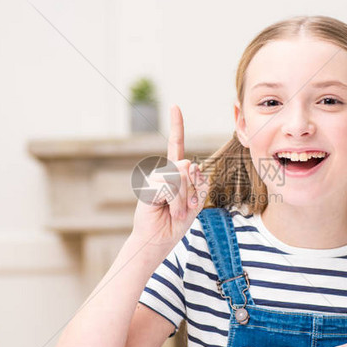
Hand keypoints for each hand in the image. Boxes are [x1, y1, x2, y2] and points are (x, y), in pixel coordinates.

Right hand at [131, 105, 209, 249]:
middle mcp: (164, 172)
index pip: (175, 146)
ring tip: (176, 212)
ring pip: (181, 177)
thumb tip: (187, 163)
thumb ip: (197, 183)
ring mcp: (155, 178)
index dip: (176, 126)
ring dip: (184, 200)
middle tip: (186, 209)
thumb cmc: (176, 222)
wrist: (158, 240)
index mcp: (175, 173)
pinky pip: (171, 186)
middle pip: (189, 168)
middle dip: (193, 191)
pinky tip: (167, 210)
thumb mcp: (195, 202)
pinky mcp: (149, 187)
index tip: (174, 107)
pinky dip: (176, 202)